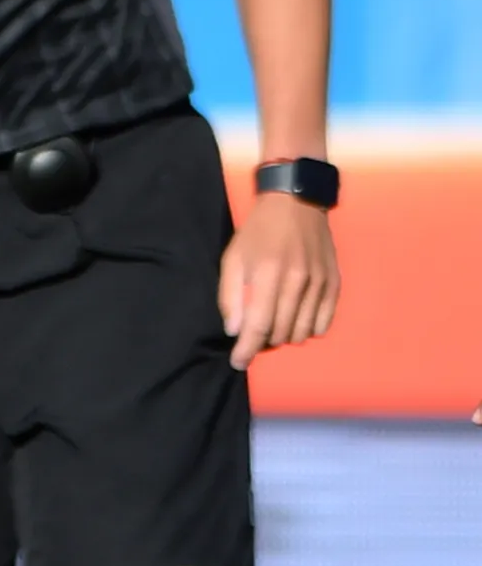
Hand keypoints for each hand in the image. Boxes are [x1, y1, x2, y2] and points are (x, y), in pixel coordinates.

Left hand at [220, 192, 336, 368]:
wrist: (297, 203)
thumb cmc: (258, 232)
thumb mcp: (233, 258)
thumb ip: (231, 296)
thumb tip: (235, 331)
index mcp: (269, 274)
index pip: (258, 325)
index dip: (247, 349)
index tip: (238, 363)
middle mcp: (298, 281)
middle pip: (281, 331)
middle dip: (263, 341)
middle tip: (254, 334)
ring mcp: (320, 282)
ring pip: (303, 330)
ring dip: (285, 336)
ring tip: (273, 326)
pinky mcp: (335, 282)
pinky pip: (325, 321)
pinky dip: (309, 328)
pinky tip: (297, 322)